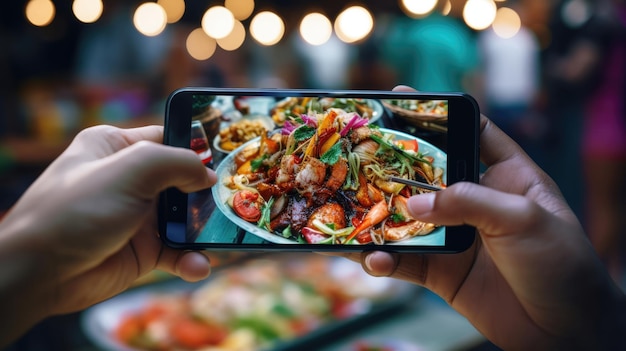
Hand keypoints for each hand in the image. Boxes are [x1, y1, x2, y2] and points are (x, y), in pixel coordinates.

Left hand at [0, 125, 215, 343]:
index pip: (168, 138)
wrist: (38, 274)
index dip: (198, 147)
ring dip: (204, 231)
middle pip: (184, 180)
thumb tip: (208, 176)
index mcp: (117, 147)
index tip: (228, 158)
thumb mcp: (130, 170)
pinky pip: (177, 251)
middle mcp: (129, 180)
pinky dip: (191, 259)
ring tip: (224, 238)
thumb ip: (177, 163)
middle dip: (207, 194)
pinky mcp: (142, 250)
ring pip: (185, 219)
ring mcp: (137, 216)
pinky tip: (198, 266)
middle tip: (234, 201)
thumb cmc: (74, 211)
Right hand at [343, 86, 625, 348]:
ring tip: (352, 212)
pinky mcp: (442, 271)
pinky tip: (373, 259)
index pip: (471, 132)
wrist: (566, 331)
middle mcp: (476, 202)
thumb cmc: (562, 264)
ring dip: (379, 218)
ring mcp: (455, 236)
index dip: (438, 114)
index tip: (402, 97)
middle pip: (427, 175)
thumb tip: (413, 202)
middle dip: (393, 165)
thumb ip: (467, 203)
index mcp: (506, 175)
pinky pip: (405, 262)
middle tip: (358, 153)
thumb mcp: (522, 219)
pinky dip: (384, 260)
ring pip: (407, 220)